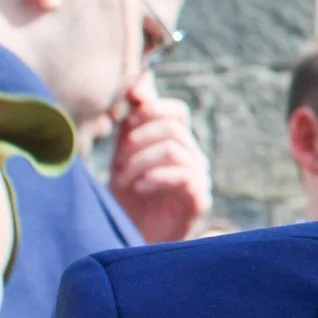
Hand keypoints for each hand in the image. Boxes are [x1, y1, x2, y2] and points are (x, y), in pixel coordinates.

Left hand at [108, 75, 210, 243]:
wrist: (131, 240)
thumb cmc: (126, 198)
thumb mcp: (124, 152)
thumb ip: (133, 117)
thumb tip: (140, 76)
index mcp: (176, 143)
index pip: (174, 110)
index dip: (148, 110)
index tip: (124, 124)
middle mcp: (192, 156)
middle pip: (174, 124)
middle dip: (139, 137)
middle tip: (118, 158)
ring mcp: (198, 177)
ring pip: (174, 147)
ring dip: (140, 161)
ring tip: (124, 181)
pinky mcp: (199, 199)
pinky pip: (184, 175)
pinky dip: (155, 177)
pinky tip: (139, 188)